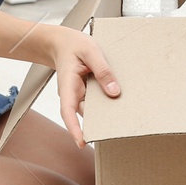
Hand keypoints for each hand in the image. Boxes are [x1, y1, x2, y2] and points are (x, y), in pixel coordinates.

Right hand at [50, 28, 119, 146]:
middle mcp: (72, 94)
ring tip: (123, 115)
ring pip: (92, 109)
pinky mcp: (86, 92)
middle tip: (116, 130)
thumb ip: (103, 70)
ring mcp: (79, 94)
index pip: (67, 111)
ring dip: (105, 113)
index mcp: (68, 85)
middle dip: (98, 124)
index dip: (74, 128)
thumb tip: (114, 93)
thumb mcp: (91, 51)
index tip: (81, 142)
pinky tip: (119, 102)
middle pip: (84, 114)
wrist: (62, 42)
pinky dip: (105, 103)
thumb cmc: (74, 45)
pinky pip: (96, 102)